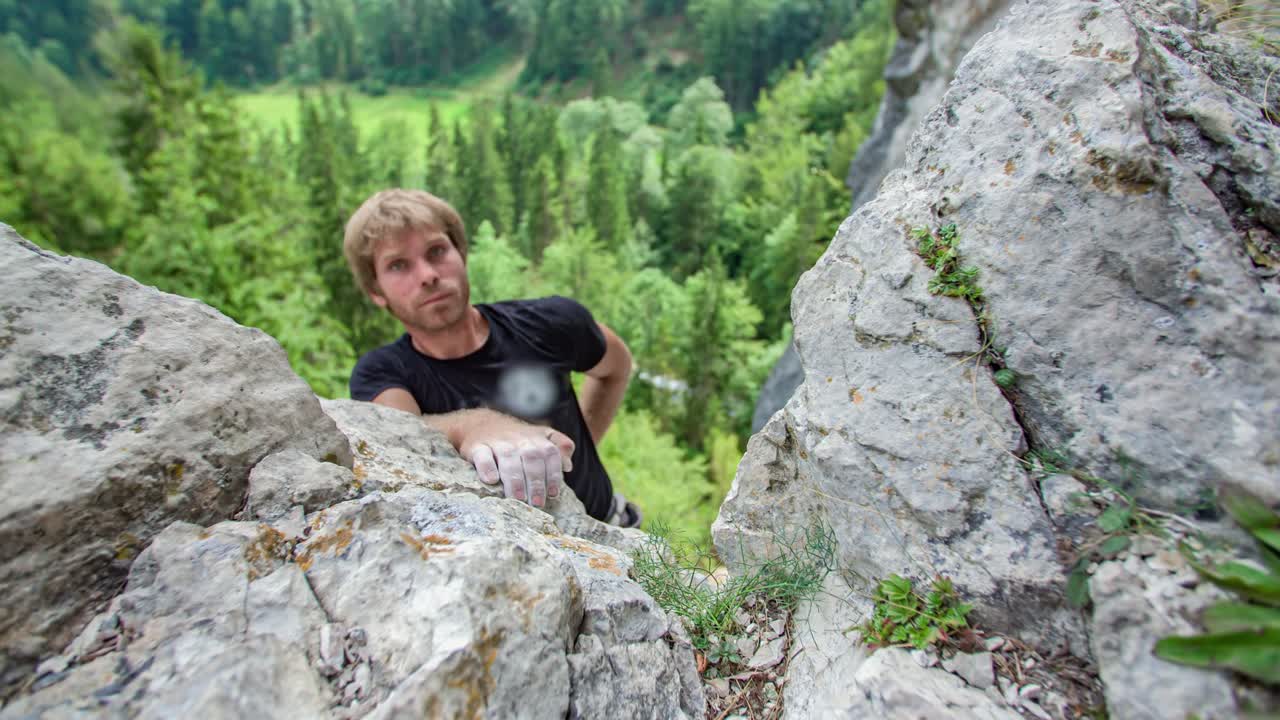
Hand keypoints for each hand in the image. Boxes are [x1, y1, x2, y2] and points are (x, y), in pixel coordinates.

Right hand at [459, 420, 574, 508]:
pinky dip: (487, 467)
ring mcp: (497, 442)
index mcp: (536, 438)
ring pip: (508, 458)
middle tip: (537, 503)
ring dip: (515, 479)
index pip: (550, 453)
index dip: (553, 474)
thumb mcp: (540, 436)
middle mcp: (518, 439)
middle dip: (535, 481)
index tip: (553, 494)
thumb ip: (558, 447)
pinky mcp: (477, 447)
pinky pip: (482, 455)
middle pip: (531, 457)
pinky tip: (491, 480)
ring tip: (518, 499)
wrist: (481, 423)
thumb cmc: (516, 437)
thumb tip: (568, 466)